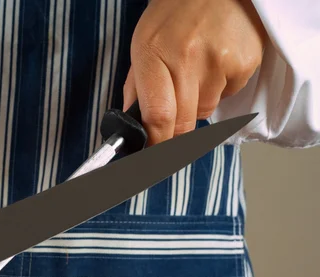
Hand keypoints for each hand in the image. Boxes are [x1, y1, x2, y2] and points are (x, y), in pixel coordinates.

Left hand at [123, 0, 267, 144]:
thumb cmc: (174, 14)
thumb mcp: (143, 44)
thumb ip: (137, 87)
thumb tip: (134, 125)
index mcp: (154, 54)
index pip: (157, 116)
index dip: (156, 145)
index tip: (153, 159)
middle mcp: (188, 60)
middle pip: (182, 124)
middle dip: (174, 133)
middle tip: (170, 123)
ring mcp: (219, 63)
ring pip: (204, 112)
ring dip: (196, 104)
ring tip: (195, 70)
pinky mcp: (244, 64)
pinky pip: (227, 95)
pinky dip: (219, 88)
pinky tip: (215, 62)